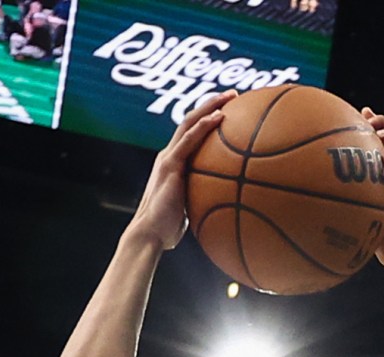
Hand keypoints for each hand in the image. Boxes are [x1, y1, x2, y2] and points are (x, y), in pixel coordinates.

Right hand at [128, 91, 234, 250]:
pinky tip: (220, 117)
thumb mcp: (191, 212)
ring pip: (190, 122)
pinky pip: (189, 140)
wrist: (149, 235)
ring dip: (211, 106)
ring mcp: (168, 158)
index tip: (228, 110)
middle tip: (233, 95)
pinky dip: (204, 126)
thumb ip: (203, 203)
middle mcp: (169, 155)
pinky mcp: (170, 165)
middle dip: (212, 104)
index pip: (192, 135)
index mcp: (174, 165)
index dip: (207, 119)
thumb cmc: (168, 231)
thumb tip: (224, 210)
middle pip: (191, 121)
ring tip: (231, 96)